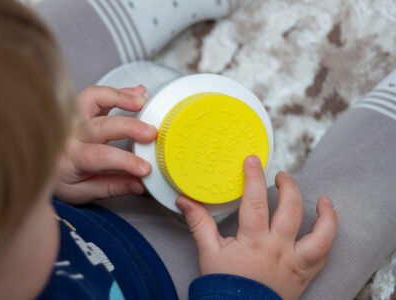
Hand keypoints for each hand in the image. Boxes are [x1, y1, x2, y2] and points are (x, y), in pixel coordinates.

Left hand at [55, 85, 157, 204]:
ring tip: (143, 101)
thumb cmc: (58, 179)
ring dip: (120, 97)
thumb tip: (139, 184)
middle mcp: (69, 134)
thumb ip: (112, 187)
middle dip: (129, 126)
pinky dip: (119, 92)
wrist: (36, 165)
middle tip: (151, 133)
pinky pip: (96, 93)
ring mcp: (72, 117)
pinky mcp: (78, 107)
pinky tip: (137, 93)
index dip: (125, 161)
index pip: (100, 157)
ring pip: (93, 97)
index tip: (145, 168)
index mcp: (71, 159)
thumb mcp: (83, 192)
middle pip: (100, 125)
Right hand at [176, 155, 337, 299]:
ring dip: (325, 216)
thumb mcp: (208, 253)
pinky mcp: (303, 275)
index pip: (255, 201)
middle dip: (288, 187)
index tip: (253, 161)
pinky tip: (326, 227)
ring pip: (320, 236)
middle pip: (291, 210)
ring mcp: (294, 263)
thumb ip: (199, 224)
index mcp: (254, 241)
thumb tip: (185, 201)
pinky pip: (323, 256)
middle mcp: (278, 249)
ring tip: (324, 201)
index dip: (254, 177)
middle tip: (281, 176)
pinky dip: (328, 239)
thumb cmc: (224, 287)